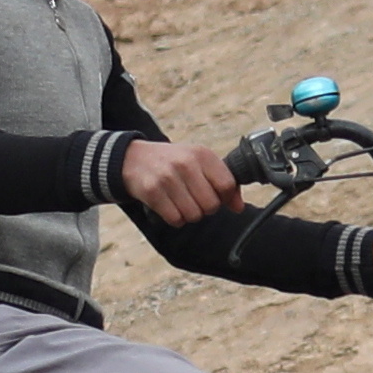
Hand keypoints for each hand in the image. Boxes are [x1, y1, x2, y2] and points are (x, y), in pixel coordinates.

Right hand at [112, 139, 237, 228]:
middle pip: (211, 205)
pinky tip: (169, 206)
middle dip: (205, 209)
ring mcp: (168, 177)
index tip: (215, 195)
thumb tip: (239, 207)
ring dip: (189, 215)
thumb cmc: (172, 162)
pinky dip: (175, 219)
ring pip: (194, 215)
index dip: (224, 197)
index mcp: (201, 154)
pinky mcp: (152, 191)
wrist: (133, 158)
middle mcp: (185, 163)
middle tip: (194, 199)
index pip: (227, 185)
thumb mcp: (198, 162)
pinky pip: (175, 219)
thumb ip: (222, 181)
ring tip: (180, 202)